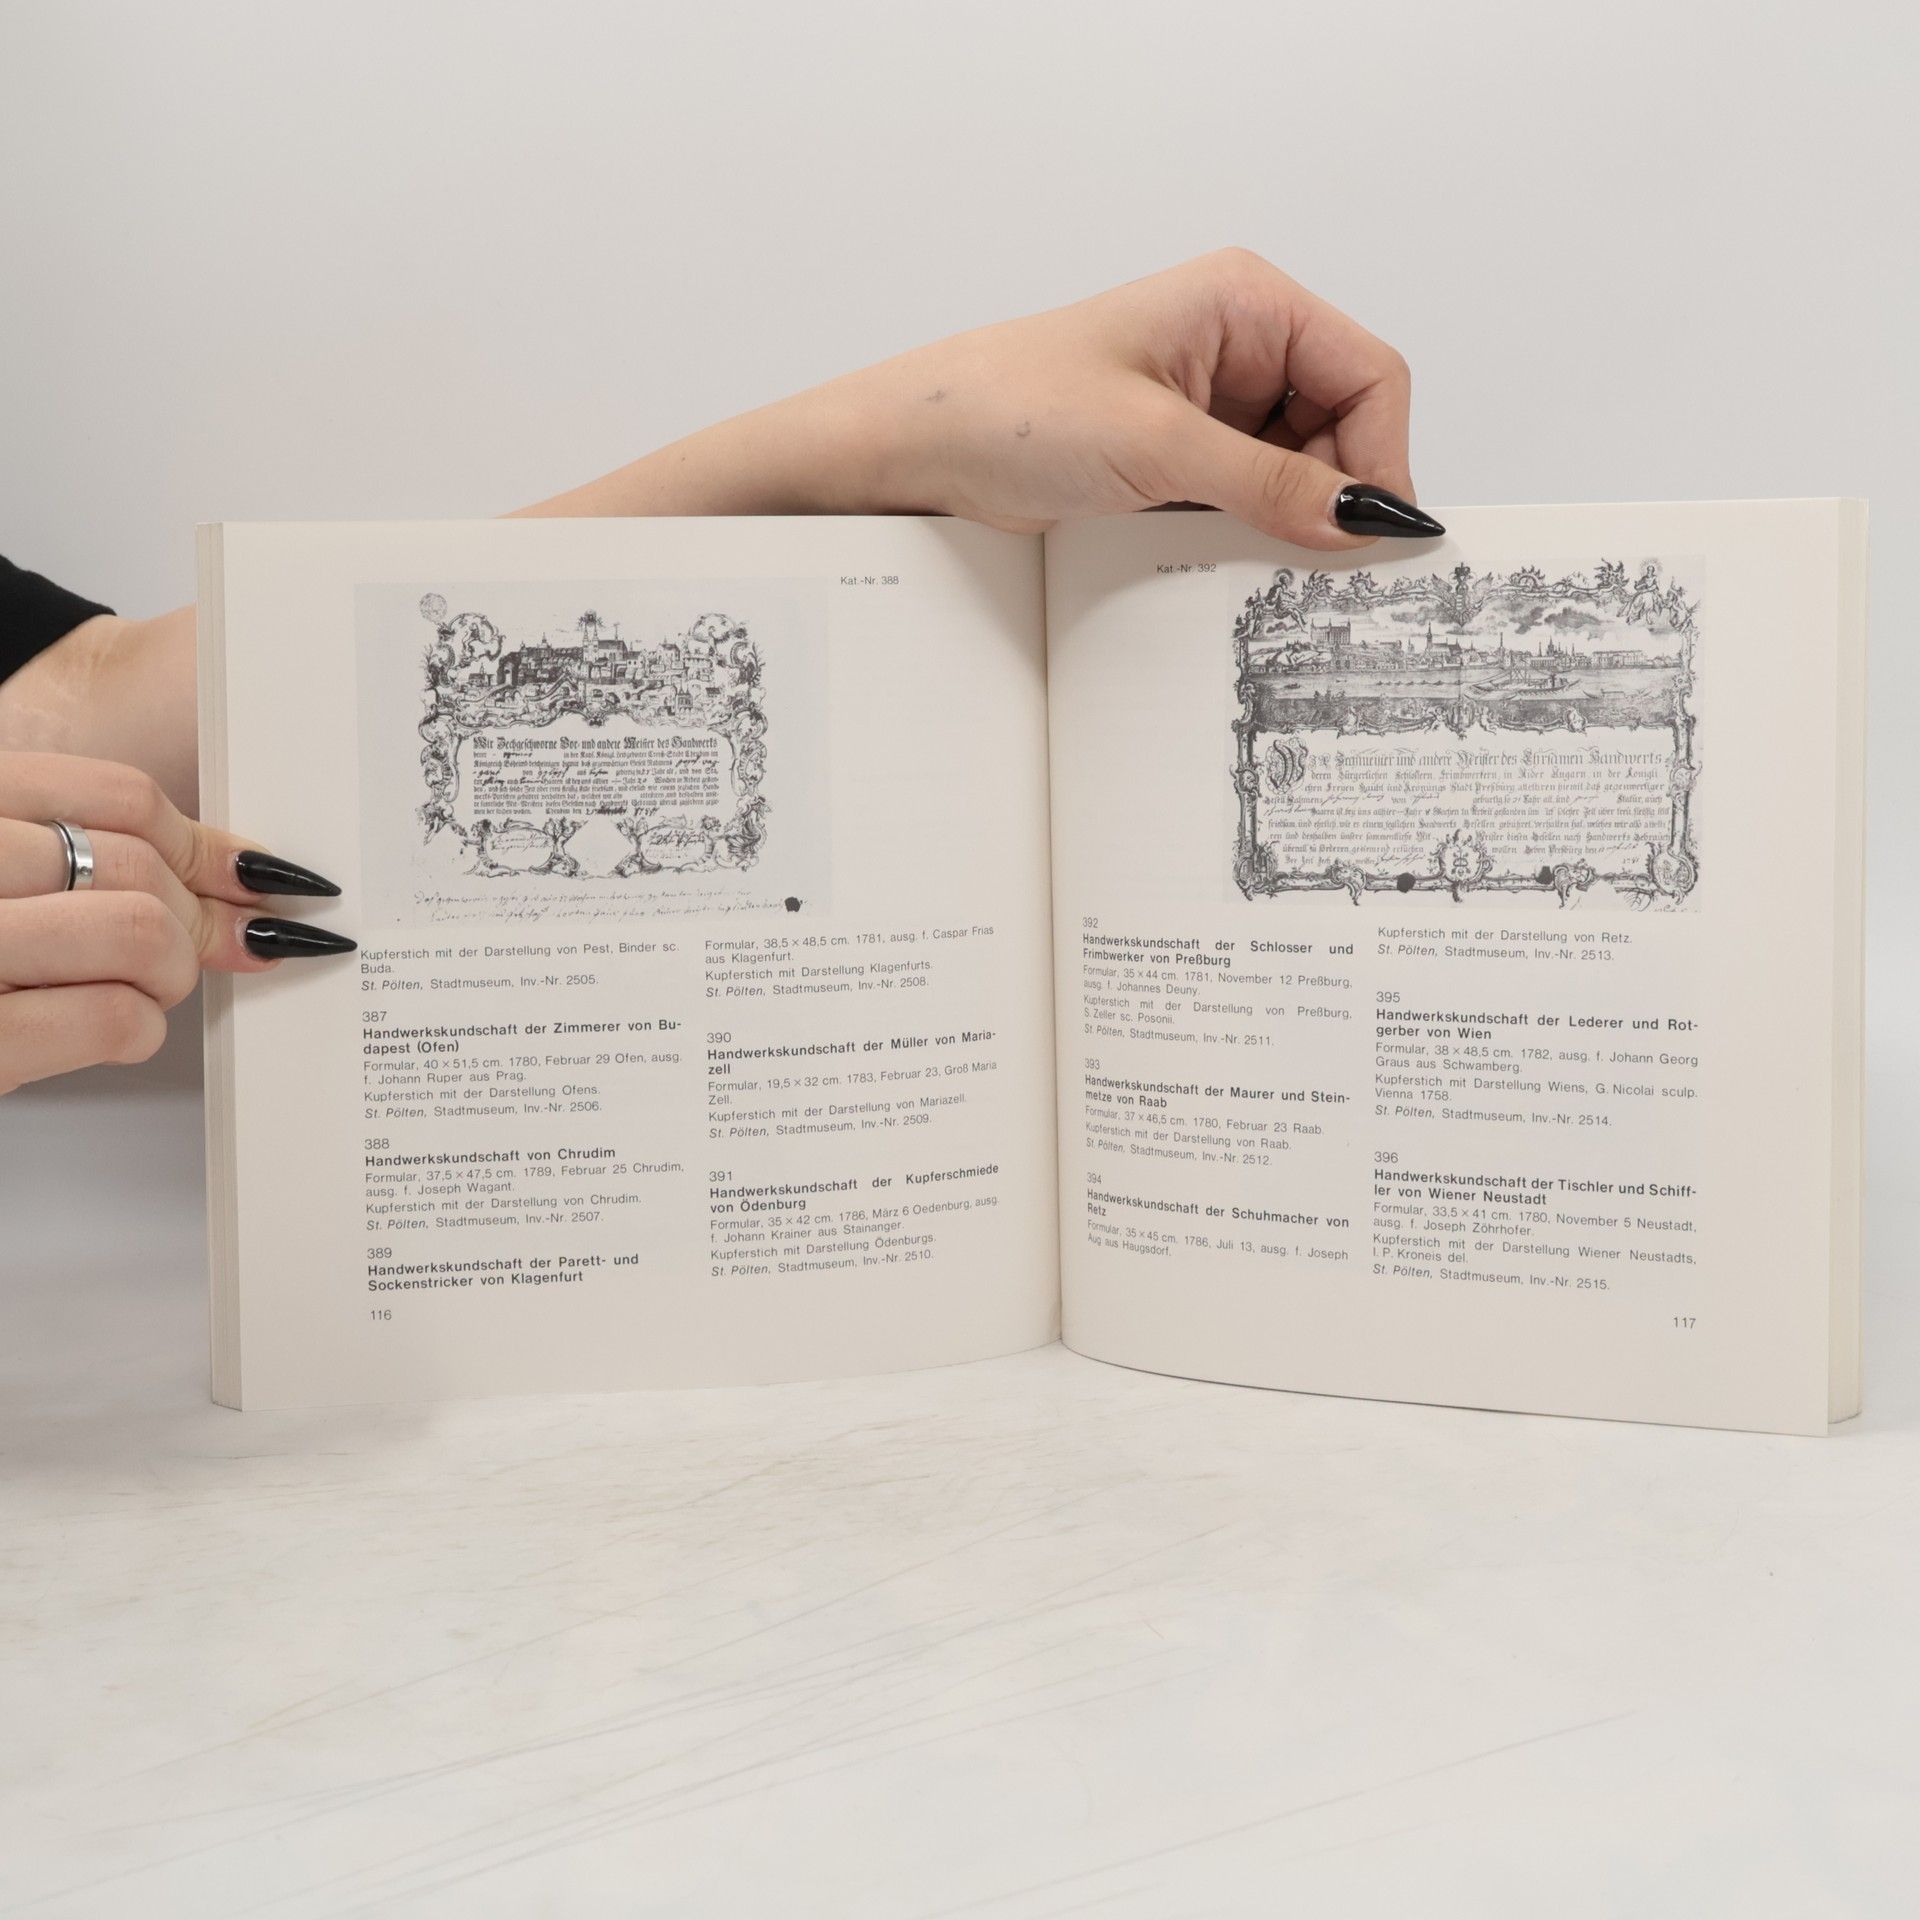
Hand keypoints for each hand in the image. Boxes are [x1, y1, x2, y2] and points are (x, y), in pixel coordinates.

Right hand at [0, 752, 351, 1095]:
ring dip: (169, 974)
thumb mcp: (4, 874)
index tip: (248, 875)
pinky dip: (137, 1029)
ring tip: (141, 989)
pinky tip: (106, 1028)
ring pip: (142, 936)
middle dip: (194, 917)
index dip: (203, 843)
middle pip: (138, 867)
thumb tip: (238, 875)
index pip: (118, 796)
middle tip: (205, 946)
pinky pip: (116, 1016)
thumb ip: (83, 854)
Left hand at [528, 249, 1432, 549]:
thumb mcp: (1155, 447)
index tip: (1371, 537)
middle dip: (1335, 500)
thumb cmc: (1007, 409)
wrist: (907, 455)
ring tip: (1254, 572)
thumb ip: (1270, 484)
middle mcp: (1235, 349)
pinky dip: (1246, 542)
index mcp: (1245, 303)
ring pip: (1296, 479)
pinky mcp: (1172, 467)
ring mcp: (1204, 412)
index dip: (1382, 457)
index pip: (1368, 375)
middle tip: (1319, 577)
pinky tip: (1222, 570)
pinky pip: (1243, 507)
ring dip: (1287, 529)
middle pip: (1341, 432)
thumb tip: (1366, 520)